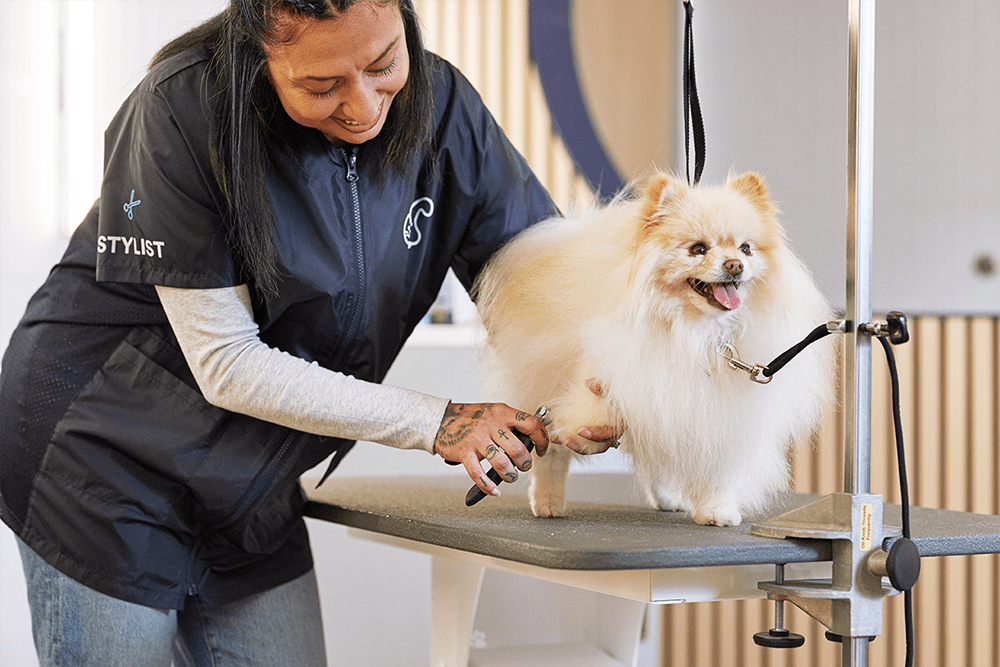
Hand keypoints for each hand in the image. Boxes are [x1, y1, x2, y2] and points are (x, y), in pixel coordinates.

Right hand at [434, 402, 548, 497]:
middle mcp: (491, 424)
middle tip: (523, 466)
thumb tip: (532, 440)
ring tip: (510, 477)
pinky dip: (488, 486)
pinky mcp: (464, 452)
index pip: (531, 424)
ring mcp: (477, 439)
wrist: (441, 419)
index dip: (541, 439)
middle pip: (518, 449)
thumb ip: (511, 423)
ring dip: (510, 476)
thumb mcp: (494, 412)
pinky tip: (494, 491)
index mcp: (502, 412)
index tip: (541, 450)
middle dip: (525, 463)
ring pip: (502, 463)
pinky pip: (479, 474)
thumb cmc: (471, 418)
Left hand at [560, 379, 622, 454]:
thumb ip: (602, 387)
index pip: (607, 434)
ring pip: (587, 446)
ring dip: (572, 444)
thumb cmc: (613, 393)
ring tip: (557, 438)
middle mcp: (611, 435)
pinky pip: (579, 440)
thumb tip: (589, 384)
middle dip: (580, 446)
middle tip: (567, 440)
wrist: (612, 396)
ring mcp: (600, 437)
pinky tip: (554, 437)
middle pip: (597, 447)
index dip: (595, 434)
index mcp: (618, 425)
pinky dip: (567, 438)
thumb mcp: (611, 388)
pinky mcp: (589, 436)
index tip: (581, 430)